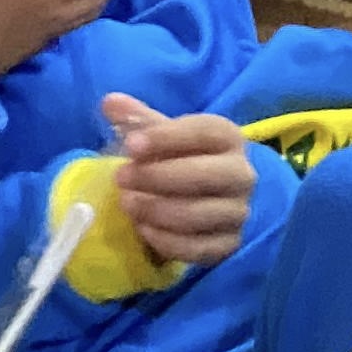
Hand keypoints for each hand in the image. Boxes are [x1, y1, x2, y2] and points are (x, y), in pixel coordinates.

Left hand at [102, 97, 256, 267]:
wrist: (205, 196)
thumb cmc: (180, 158)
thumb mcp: (162, 135)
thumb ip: (138, 120)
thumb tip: (110, 102)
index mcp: (228, 138)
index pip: (204, 132)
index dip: (167, 138)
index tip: (130, 145)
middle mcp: (242, 174)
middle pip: (205, 175)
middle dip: (157, 177)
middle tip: (121, 178)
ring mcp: (238, 212)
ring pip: (199, 215)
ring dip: (157, 210)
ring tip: (126, 203)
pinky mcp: (229, 245)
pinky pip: (198, 248)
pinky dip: (166, 240)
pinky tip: (142, 229)